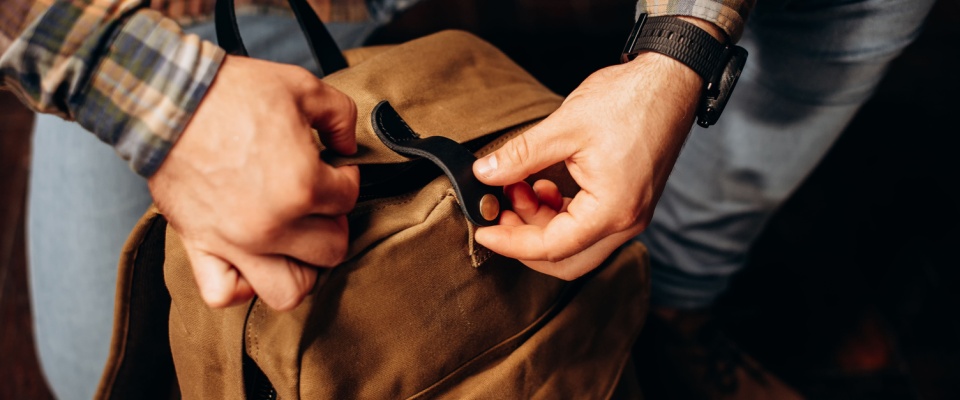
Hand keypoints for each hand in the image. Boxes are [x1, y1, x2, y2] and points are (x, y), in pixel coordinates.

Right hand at [148, 55, 359, 310]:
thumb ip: (341, 117)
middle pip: (332, 250)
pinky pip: (225, 294)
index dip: (346, 177)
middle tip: (317, 201)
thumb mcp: (304, 87)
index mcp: (303, 186)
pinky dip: (241, 284)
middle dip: (331, 222)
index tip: (332, 167)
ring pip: (289, 291)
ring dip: (298, 267)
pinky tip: (250, 258)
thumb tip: (348, 147)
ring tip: (294, 239)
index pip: (349, 199)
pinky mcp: (200, 247)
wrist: (169, 98)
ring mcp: (235, 243)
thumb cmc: (231, 93)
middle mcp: (273, 225)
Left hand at [472, 52, 702, 279]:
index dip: (511, 243)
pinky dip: (559, 213)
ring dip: (540, 222)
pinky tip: (542, 185)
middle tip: (498, 211)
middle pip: (565, 259)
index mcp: (612, 210)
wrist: (670, 82)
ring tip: (517, 186)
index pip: (552, 247)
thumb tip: (484, 174)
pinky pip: (587, 225)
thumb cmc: (629, 100)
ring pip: (574, 243)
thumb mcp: (565, 126)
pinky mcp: (627, 202)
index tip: (482, 230)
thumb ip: (521, 155)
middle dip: (525, 240)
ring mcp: (629, 214)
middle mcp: (626, 221)